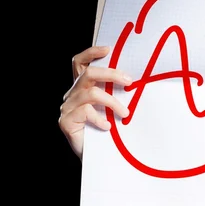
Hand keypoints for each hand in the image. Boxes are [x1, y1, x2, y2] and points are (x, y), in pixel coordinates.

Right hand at [58, 45, 131, 159]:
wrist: (97, 156)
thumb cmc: (108, 130)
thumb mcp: (114, 107)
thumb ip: (117, 93)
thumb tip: (138, 80)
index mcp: (83, 87)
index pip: (81, 63)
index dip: (91, 53)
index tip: (109, 49)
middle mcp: (73, 94)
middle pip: (88, 74)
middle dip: (111, 74)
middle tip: (129, 81)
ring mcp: (67, 107)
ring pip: (92, 94)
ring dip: (112, 102)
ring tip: (125, 114)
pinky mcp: (66, 121)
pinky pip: (86, 112)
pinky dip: (100, 118)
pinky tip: (108, 126)